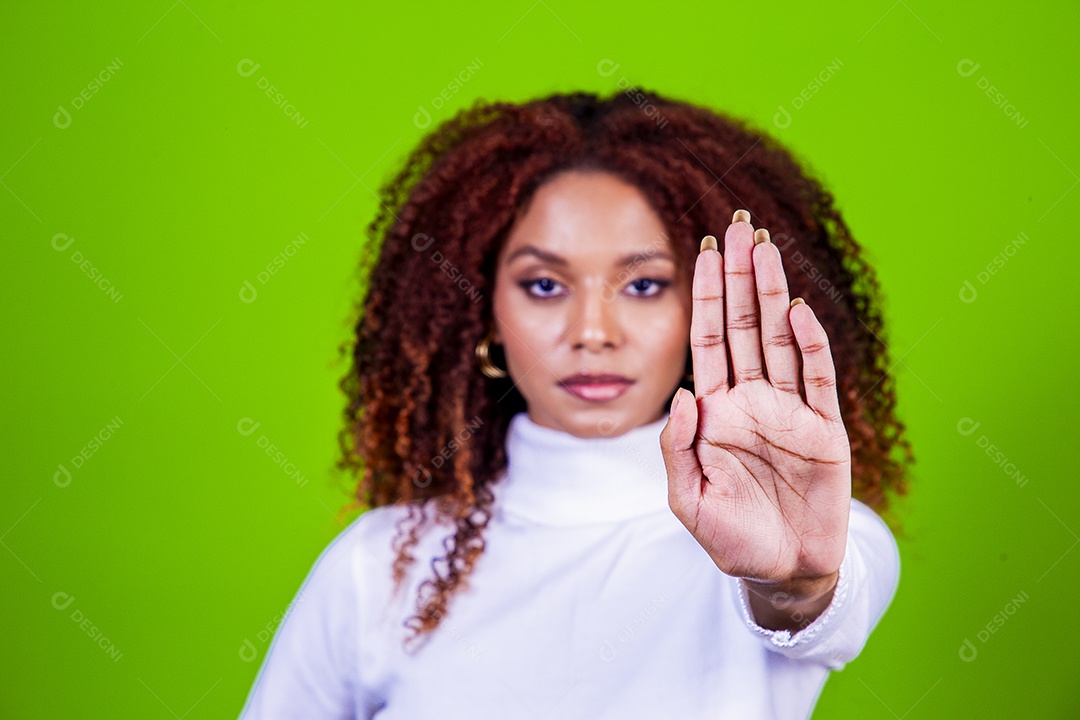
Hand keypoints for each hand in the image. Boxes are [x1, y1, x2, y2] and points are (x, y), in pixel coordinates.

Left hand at [660, 209, 850, 608]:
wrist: (781, 571)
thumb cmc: (731, 538)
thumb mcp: (688, 499)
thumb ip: (678, 448)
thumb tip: (682, 394)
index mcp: (717, 411)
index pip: (708, 341)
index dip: (704, 296)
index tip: (702, 251)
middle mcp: (753, 401)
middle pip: (743, 326)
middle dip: (740, 278)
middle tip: (740, 227)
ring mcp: (790, 412)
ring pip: (779, 341)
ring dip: (772, 295)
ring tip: (766, 248)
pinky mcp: (825, 431)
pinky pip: (817, 380)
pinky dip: (808, 345)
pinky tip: (795, 311)